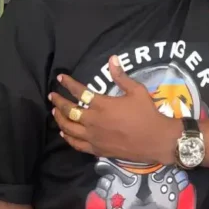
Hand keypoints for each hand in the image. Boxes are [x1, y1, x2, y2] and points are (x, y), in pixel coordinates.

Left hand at [49, 56, 180, 164]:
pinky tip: (64, 133)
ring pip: (69, 128)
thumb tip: (112, 59)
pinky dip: (68, 137)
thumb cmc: (147, 114)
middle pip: (69, 111)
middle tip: (52, 96)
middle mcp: (93, 121)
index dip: (68, 84)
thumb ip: (121, 76)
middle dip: (58, 102)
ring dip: (59, 119)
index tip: (61, 78)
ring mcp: (94, 137)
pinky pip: (76, 144)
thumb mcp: (137, 91)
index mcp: (102, 105)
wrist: (155, 140)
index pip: (80, 92)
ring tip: (54, 112)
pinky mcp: (97, 149)